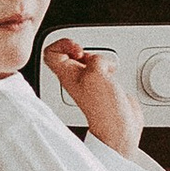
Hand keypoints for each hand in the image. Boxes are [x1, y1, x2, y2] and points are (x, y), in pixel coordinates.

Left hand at [42, 34, 141, 155]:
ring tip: (104, 67)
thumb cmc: (104, 108)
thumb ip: (95, 59)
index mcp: (66, 75)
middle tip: (89, 58)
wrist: (119, 125)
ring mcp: (89, 81)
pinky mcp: (103, 83)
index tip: (78, 49)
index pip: (50, 53)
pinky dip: (109, 65)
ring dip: (98, 58)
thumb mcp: (96, 73)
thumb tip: (100, 60)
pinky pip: (102, 67)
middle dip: (84, 50)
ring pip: (87, 59)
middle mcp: (75, 78)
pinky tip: (112, 72)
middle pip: (70, 53)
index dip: (63, 45)